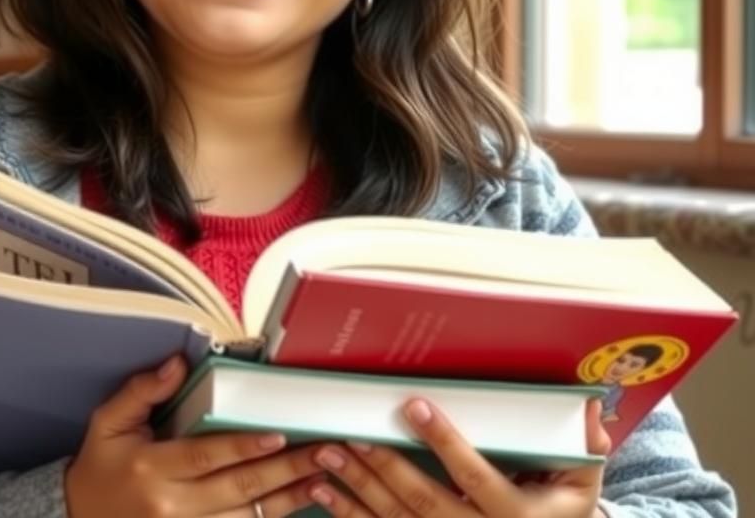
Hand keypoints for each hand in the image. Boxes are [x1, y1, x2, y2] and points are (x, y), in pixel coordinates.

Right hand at [64, 355, 327, 517]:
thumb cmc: (100, 465)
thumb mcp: (108, 421)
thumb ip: (142, 391)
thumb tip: (177, 364)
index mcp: (152, 468)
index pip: (207, 456)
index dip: (244, 447)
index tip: (279, 434)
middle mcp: (170, 506)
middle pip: (236, 489)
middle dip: (284, 471)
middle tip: (321, 453)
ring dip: (286, 501)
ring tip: (320, 481)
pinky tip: (291, 507)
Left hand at [304, 395, 610, 516]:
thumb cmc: (561, 507)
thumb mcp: (582, 477)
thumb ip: (583, 444)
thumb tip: (587, 405)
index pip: (475, 478)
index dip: (444, 442)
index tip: (413, 405)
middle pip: (427, 505)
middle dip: (386, 469)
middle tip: (351, 434)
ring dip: (358, 492)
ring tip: (326, 457)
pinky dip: (352, 516)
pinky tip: (324, 494)